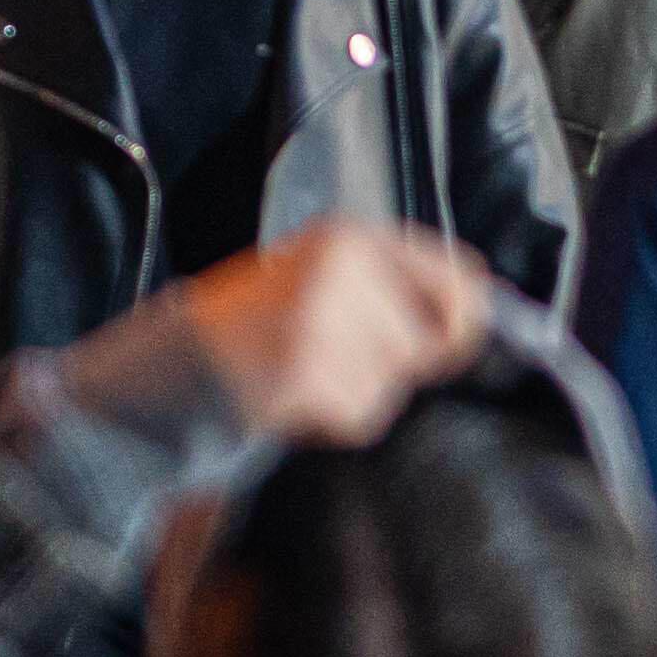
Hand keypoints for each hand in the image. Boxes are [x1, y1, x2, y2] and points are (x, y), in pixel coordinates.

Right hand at [166, 224, 493, 446]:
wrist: (174, 365)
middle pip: (427, 343)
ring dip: (359, 394)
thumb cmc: (253, 325)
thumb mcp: (321, 277)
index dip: (464, 319)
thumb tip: (483, 302)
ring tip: (305, 375)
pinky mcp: (306, 374)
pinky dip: (335, 419)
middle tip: (333, 358)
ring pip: (394, 383)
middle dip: (394, 364)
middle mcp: (342, 269)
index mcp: (349, 238)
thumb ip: (391, 285)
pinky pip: (361, 414)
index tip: (451, 342)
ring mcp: (323, 321)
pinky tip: (292, 397)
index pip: (456, 277)